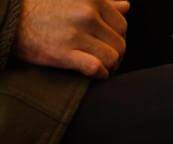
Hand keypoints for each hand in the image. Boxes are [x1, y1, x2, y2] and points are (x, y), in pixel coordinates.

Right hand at [14, 0, 129, 78]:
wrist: (12, 17)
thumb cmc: (43, 8)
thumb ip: (103, 2)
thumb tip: (126, 6)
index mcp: (91, 0)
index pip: (122, 26)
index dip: (118, 38)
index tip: (108, 45)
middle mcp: (86, 15)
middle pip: (120, 44)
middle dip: (115, 55)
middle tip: (104, 59)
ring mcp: (76, 35)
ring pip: (112, 58)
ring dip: (109, 66)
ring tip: (100, 66)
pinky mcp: (65, 53)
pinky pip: (96, 68)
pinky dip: (99, 74)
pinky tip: (95, 73)